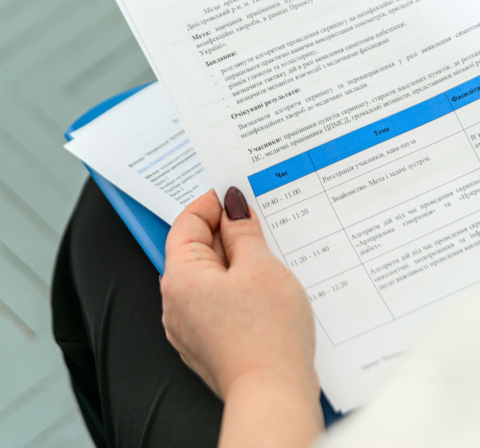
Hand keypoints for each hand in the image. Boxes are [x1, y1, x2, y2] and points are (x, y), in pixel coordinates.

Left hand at [161, 188, 322, 447]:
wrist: (274, 397)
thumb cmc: (267, 334)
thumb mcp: (260, 267)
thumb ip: (243, 232)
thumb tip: (234, 207)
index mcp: (180, 278)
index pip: (187, 223)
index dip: (212, 203)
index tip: (237, 193)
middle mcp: (176, 303)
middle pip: (197, 249)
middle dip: (227, 230)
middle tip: (259, 217)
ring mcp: (191, 326)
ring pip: (210, 276)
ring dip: (236, 258)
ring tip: (267, 248)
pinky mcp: (210, 342)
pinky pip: (218, 300)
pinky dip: (237, 285)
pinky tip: (265, 282)